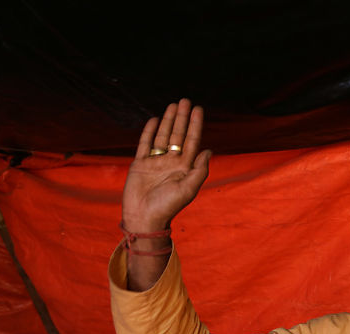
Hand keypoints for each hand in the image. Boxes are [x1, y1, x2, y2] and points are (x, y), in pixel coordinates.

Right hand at [122, 99, 210, 232]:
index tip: (199, 110)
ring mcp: (156, 162)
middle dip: (182, 118)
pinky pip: (145, 144)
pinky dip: (149, 131)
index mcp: (185, 168)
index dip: (196, 125)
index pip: (192, 141)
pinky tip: (155, 120)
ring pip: (163, 136)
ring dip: (168, 121)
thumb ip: (199, 170)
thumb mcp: (188, 188)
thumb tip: (209, 150)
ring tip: (173, 105)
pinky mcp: (140, 164)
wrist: (144, 217)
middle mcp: (172, 162)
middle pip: (178, 135)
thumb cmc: (168, 206)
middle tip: (186, 101)